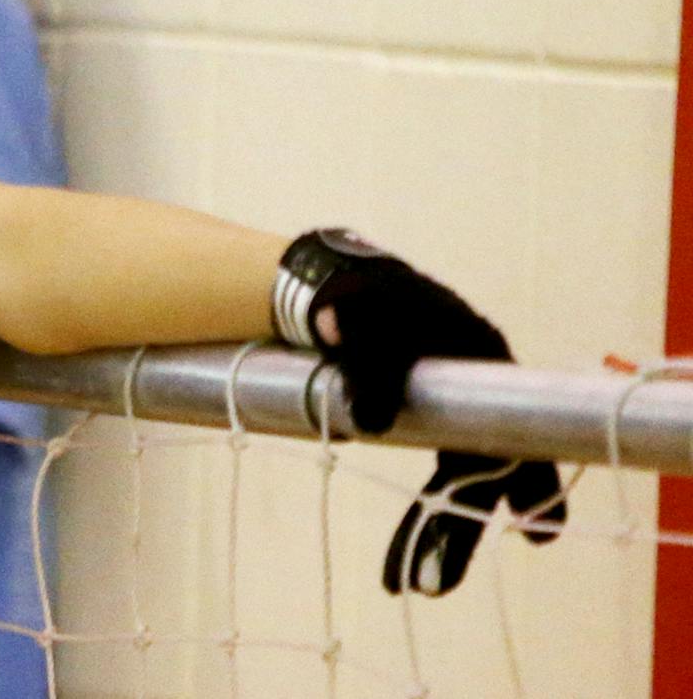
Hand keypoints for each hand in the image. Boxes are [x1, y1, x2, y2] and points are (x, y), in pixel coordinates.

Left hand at [279, 229, 564, 594]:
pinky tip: (405, 567)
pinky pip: (435, 483)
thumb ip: (366, 367)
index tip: (535, 535)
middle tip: (432, 588)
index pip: (513, 431)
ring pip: (459, 487)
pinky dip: (420, 521)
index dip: (530, 484)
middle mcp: (479, 394)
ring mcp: (457, 413)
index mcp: (480, 359)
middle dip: (463, 531)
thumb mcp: (358, 321)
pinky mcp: (429, 426)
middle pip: (490, 474)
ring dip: (438, 537)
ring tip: (409, 587)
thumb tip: (370, 424)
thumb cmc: (360, 298)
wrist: (338, 286)